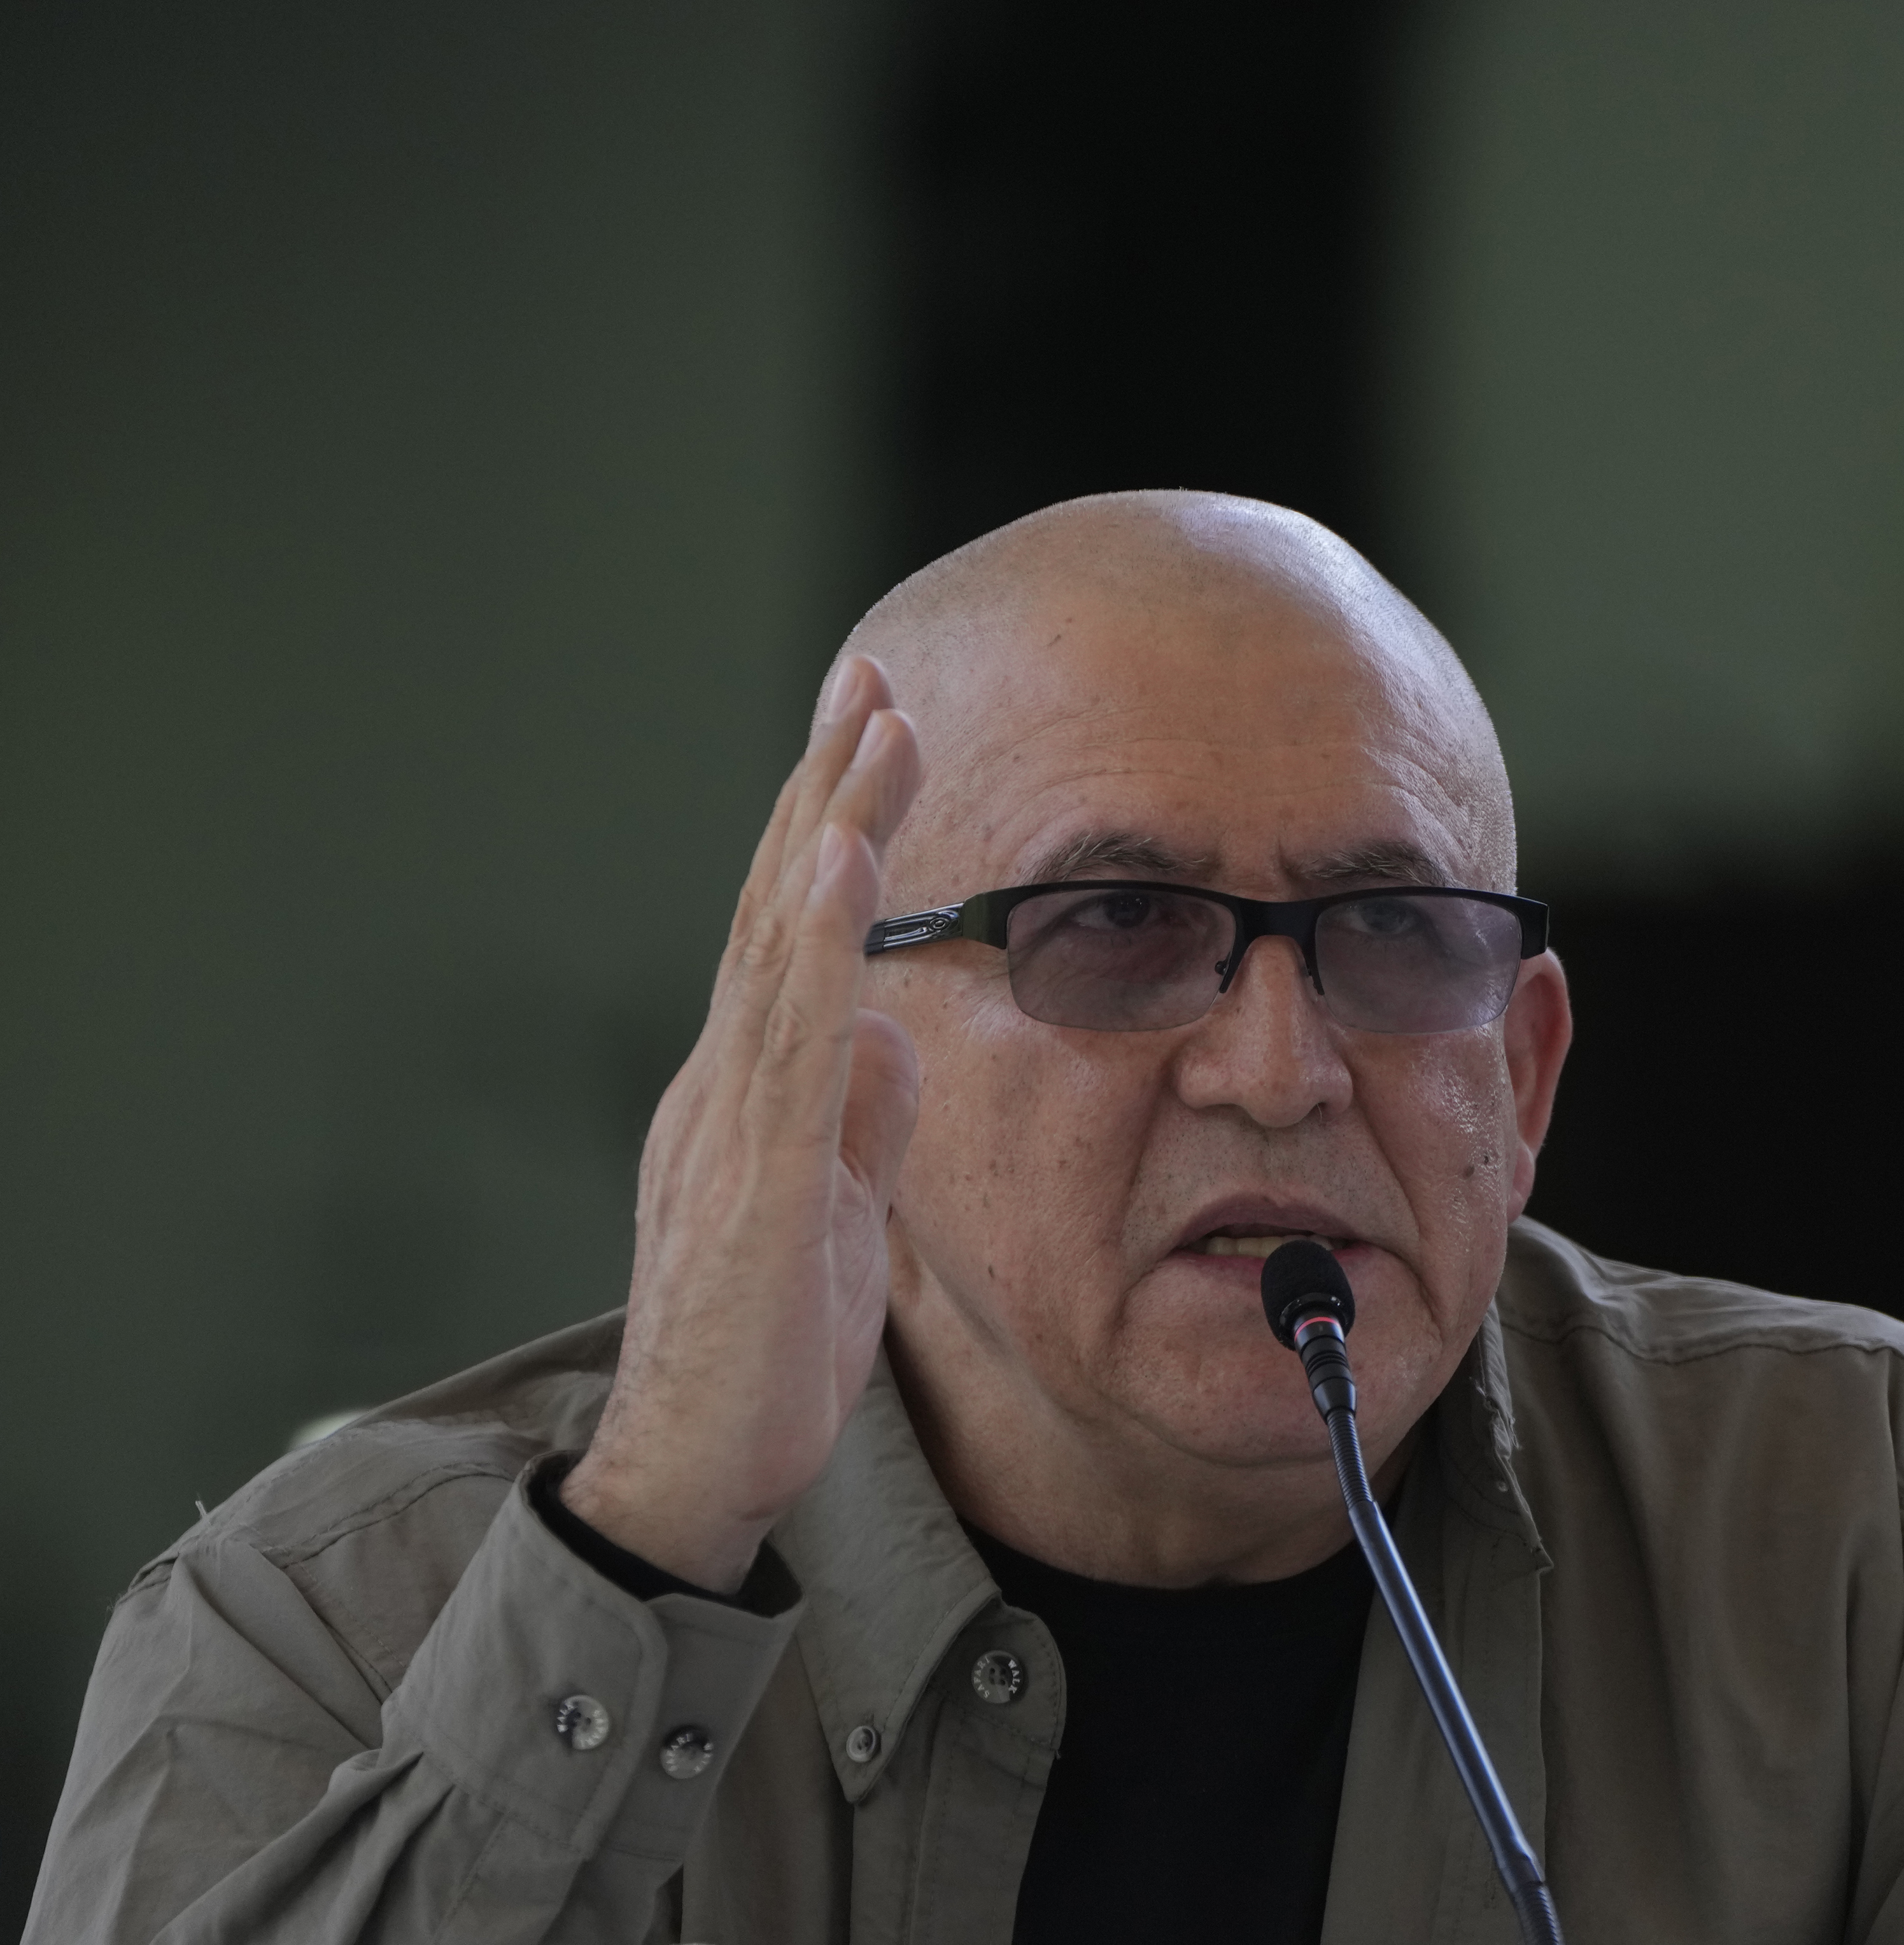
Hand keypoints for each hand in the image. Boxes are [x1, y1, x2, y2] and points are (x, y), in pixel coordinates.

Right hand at [562, 655, 923, 1591]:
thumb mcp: (834, 1212)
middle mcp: (726, 1084)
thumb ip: (856, 1120)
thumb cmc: (763, 1350)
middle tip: (870, 675)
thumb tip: (892, 1032)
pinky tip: (837, 862)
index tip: (870, 732)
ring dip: (826, 826)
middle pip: (778, 908)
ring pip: (780, 947)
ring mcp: (731, 1123)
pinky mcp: (752, 1178)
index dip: (827, 827)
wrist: (695, 1468)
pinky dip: (812, 943)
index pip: (791, 934)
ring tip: (871, 724)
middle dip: (824, 785)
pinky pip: (789, 1042)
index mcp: (750, 1091)